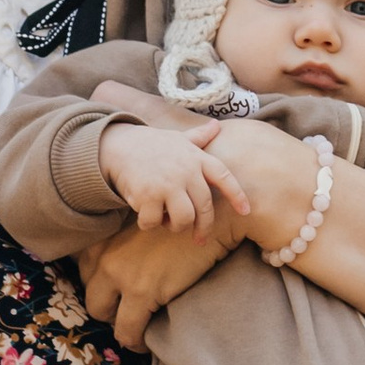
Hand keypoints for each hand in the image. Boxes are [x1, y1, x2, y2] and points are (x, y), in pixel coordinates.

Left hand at [82, 202, 245, 346]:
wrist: (212, 222)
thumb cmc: (183, 229)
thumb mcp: (143, 232)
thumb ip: (124, 249)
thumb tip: (119, 276)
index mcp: (106, 241)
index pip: (83, 274)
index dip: (101, 291)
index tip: (117, 298)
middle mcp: (107, 257)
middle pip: (90, 297)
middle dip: (107, 311)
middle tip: (128, 315)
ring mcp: (122, 274)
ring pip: (102, 316)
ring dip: (119, 327)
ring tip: (136, 331)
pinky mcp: (142, 291)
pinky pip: (127, 331)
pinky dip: (135, 342)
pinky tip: (146, 341)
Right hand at [101, 118, 250, 238]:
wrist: (119, 145)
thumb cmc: (152, 144)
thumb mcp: (178, 138)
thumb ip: (199, 136)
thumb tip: (216, 125)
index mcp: (196, 158)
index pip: (224, 177)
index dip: (237, 195)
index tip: (246, 211)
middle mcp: (186, 171)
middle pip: (204, 208)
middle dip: (203, 227)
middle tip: (199, 238)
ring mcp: (168, 183)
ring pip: (183, 219)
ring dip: (175, 226)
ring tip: (167, 221)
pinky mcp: (148, 195)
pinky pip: (155, 222)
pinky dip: (150, 224)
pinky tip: (145, 216)